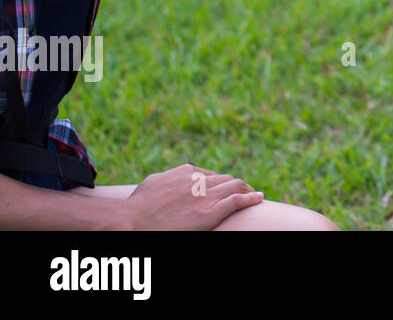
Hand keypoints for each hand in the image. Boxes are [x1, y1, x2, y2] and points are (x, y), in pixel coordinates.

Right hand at [121, 163, 263, 229]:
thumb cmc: (136, 206)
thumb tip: (169, 181)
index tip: (225, 188)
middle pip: (227, 179)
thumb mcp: (153, 183)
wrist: (132, 220)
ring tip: (254, 194)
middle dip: (236, 185)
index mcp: (187, 172)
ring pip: (235, 186)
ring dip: (247, 189)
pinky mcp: (210, 212)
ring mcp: (206, 196)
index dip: (221, 182)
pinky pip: (238, 200)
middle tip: (244, 191)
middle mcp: (199, 180)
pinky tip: (260, 198)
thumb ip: (167, 179)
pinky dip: (251, 198)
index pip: (211, 175)